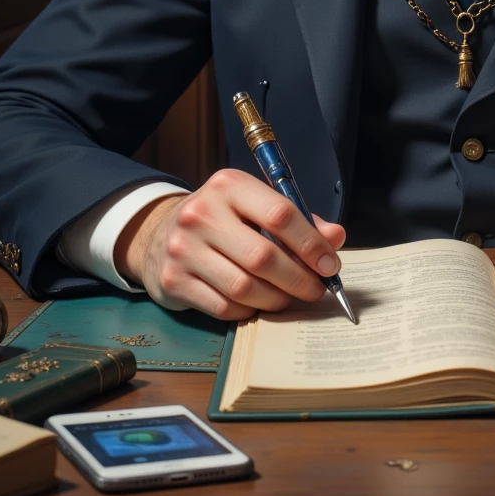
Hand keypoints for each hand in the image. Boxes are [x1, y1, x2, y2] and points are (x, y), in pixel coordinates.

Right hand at [114, 169, 346, 318]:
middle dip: (299, 278)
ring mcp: (184, 249)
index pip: (280, 214)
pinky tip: (259, 303)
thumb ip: (297, 220)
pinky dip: (250, 310)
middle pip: (264, 256)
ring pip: (245, 287)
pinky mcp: (174, 281)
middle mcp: (202, 213)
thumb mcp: (254, 206)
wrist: (159, 235)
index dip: (311, 244)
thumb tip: (335, 237)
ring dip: (277, 299)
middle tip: (316, 289)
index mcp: (228, 185)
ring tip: (289, 297)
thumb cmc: (221, 220)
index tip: (330, 264)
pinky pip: (225, 307)